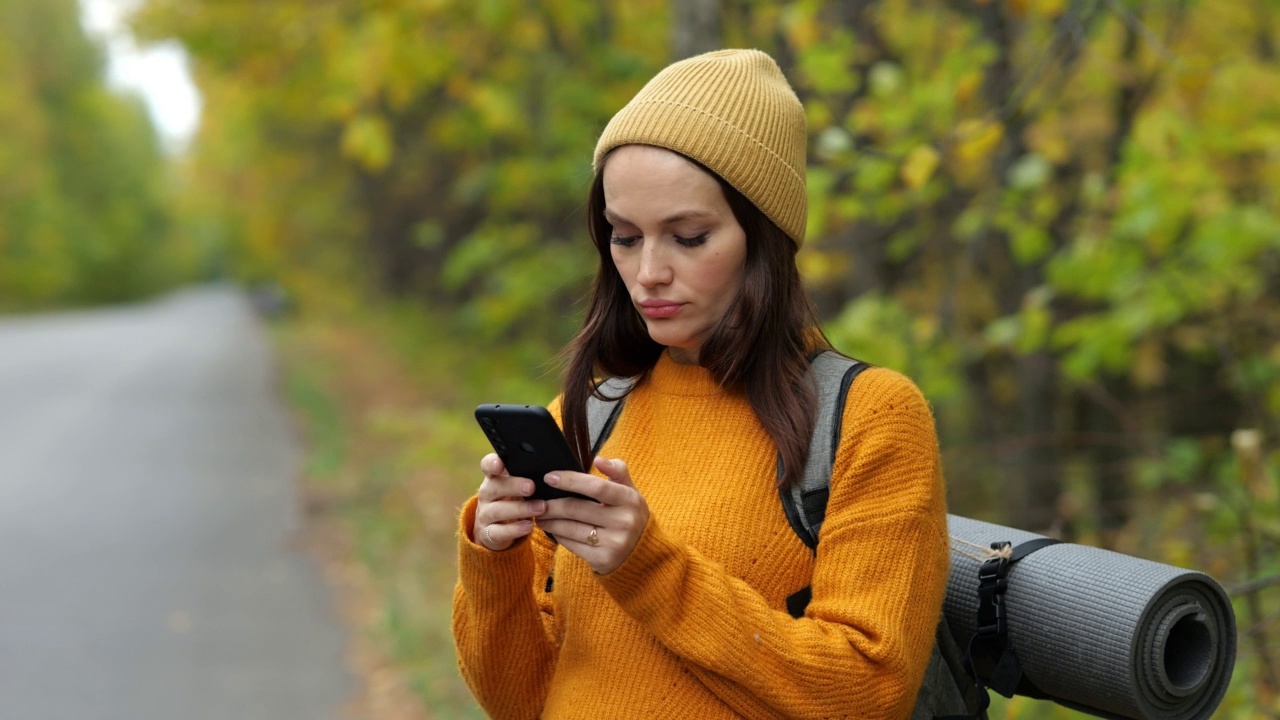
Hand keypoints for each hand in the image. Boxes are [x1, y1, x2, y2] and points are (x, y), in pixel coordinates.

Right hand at [473, 453, 546, 550]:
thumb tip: (553, 471)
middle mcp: (487, 494)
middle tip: (531, 487)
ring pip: (497, 510)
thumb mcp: (519, 487)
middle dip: (513, 486)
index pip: (487, 465)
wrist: (499, 530)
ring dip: (520, 509)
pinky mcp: (488, 533)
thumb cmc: (514, 500)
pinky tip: (529, 526)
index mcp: (494, 478)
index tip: (500, 464)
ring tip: (540, 508)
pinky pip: (499, 531)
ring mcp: (485, 514)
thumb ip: (529, 476)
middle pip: (495, 486)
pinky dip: (514, 529)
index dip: (492, 463)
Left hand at [536, 457, 648, 574]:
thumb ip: (618, 471)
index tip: (549, 477)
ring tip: (540, 515)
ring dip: (550, 521)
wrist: (643, 553)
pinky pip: (572, 545)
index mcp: (630, 500)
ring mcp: (614, 543)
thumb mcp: (630, 492)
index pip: (596, 487)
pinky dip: (558, 536)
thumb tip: (599, 460)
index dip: (570, 481)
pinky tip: (553, 529)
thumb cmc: (630, 515)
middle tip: (537, 501)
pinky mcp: (603, 559)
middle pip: (577, 509)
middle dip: (552, 504)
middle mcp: (624, 522)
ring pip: (570, 528)